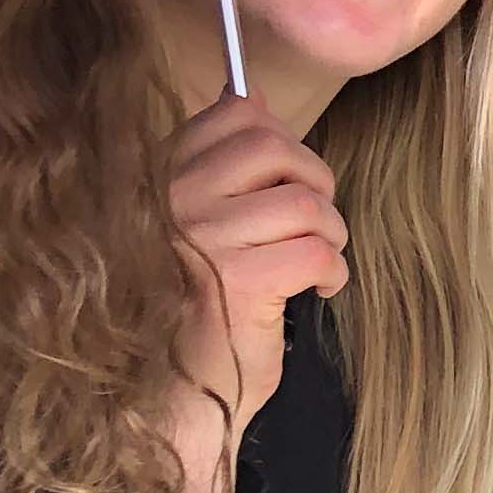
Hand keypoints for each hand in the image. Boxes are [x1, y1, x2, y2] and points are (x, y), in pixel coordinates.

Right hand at [163, 97, 346, 492]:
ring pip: (306, 202)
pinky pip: (316, 250)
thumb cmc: (193, 306)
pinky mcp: (241, 282)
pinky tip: (319, 290)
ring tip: (317, 260)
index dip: (279, 141)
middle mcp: (174, 199)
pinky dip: (332, 271)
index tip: (285, 181)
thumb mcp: (197, 222)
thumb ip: (217, 163)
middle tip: (313, 222)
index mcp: (160, 176)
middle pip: (275, 147)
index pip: (234, 114)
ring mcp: (204, 238)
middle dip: (314, 182)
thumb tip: (250, 98)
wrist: (177, 395)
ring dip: (330, 233)